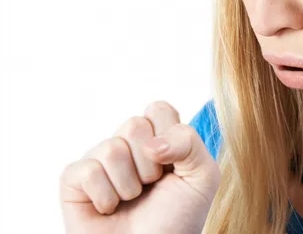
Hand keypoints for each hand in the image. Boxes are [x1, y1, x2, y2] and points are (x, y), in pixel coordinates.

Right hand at [59, 101, 219, 233]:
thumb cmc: (177, 217)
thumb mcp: (202, 176)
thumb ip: (190, 143)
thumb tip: (151, 143)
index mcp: (158, 138)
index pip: (158, 109)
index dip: (169, 137)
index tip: (173, 166)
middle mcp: (127, 145)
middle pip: (134, 125)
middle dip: (150, 164)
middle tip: (151, 186)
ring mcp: (99, 160)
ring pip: (111, 148)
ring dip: (129, 185)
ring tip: (131, 201)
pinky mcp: (74, 180)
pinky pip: (88, 171)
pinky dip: (105, 197)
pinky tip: (109, 209)